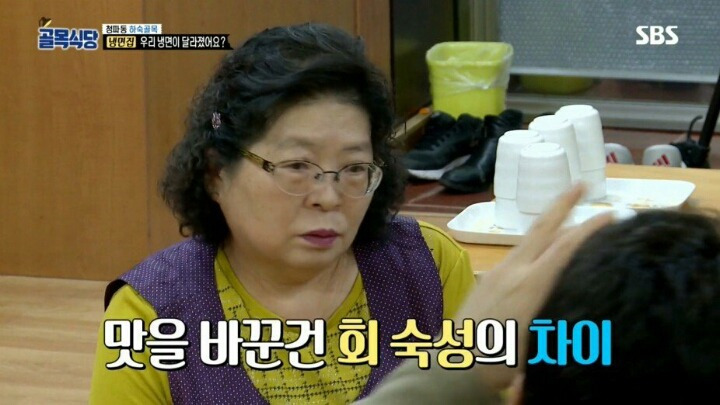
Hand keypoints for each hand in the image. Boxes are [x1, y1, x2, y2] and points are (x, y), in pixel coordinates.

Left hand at [456, 183, 613, 389]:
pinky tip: (542, 254)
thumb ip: (560, 319)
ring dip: (550, 224)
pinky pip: (517, 254)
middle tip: (582, 183)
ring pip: (528, 240)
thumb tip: (583, 303)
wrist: (454, 365)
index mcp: (530, 285)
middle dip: (563, 202)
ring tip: (567, 216)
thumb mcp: (539, 343)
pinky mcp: (486, 280)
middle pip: (542, 227)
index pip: (566, 246)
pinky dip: (535, 246)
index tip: (613, 213)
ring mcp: (496, 272)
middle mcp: (513, 270)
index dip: (591, 227)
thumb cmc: (500, 360)